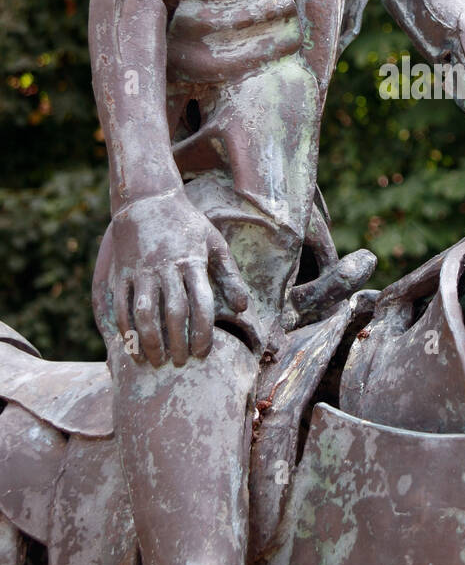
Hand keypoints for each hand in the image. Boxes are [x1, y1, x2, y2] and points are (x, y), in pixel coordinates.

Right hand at [109, 188, 247, 366]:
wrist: (147, 201)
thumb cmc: (187, 225)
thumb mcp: (214, 243)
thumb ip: (229, 276)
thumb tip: (243, 307)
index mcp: (191, 262)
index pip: (200, 304)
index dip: (202, 332)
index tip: (203, 353)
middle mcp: (166, 268)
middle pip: (173, 313)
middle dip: (178, 343)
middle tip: (181, 363)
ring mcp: (141, 271)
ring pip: (144, 313)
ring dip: (150, 342)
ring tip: (156, 362)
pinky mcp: (122, 273)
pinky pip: (122, 306)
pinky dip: (125, 330)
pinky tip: (132, 348)